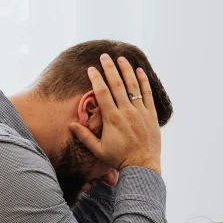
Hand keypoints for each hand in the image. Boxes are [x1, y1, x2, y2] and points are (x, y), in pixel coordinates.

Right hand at [69, 53, 161, 173]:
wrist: (142, 167)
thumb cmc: (119, 159)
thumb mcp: (99, 150)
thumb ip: (84, 136)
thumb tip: (71, 124)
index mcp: (112, 119)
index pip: (102, 93)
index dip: (96, 79)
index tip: (91, 68)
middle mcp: (126, 112)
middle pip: (117, 84)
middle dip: (109, 68)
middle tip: (104, 56)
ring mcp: (140, 112)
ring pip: (133, 86)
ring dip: (126, 70)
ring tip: (121, 58)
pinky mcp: (151, 115)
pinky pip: (147, 94)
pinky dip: (144, 81)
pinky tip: (139, 71)